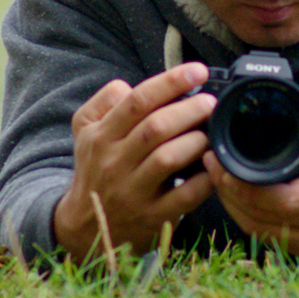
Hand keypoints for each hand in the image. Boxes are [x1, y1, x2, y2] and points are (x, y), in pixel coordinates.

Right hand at [52, 63, 216, 260]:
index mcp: (101, 135)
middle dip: (189, 110)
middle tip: (211, 102)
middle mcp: (115, 162)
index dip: (170, 82)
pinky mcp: (153, 216)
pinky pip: (184, 196)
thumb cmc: (96, 167)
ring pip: (168, 159)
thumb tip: (130, 85)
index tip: (198, 71)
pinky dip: (204, 179)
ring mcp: (133, 191)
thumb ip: (104, 101)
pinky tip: (213, 165)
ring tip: (211, 131)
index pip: (137, 101)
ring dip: (195, 141)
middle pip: (155, 128)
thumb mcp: (84, 130)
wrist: (85, 226)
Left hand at [204, 121, 298, 256]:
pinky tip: (230, 193)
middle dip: (232, 189)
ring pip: (258, 227)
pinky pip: (261, 234)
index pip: (286, 198)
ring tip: (215, 172)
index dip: (249, 185)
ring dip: (231, 201)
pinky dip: (240, 214)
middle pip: (265, 213)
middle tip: (212, 161)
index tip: (225, 161)